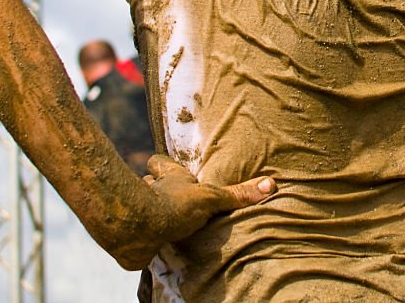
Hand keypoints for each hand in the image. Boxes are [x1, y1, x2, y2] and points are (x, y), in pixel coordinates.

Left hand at [114, 154, 274, 269]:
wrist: (137, 232)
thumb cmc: (172, 206)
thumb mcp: (211, 198)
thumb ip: (237, 194)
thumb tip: (271, 184)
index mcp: (169, 177)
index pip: (158, 162)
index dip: (160, 163)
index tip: (164, 163)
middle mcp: (152, 190)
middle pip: (149, 183)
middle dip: (156, 187)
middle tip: (170, 195)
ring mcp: (140, 211)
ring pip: (142, 206)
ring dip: (150, 210)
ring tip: (165, 220)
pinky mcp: (133, 233)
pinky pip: (139, 233)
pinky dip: (146, 236)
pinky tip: (157, 243)